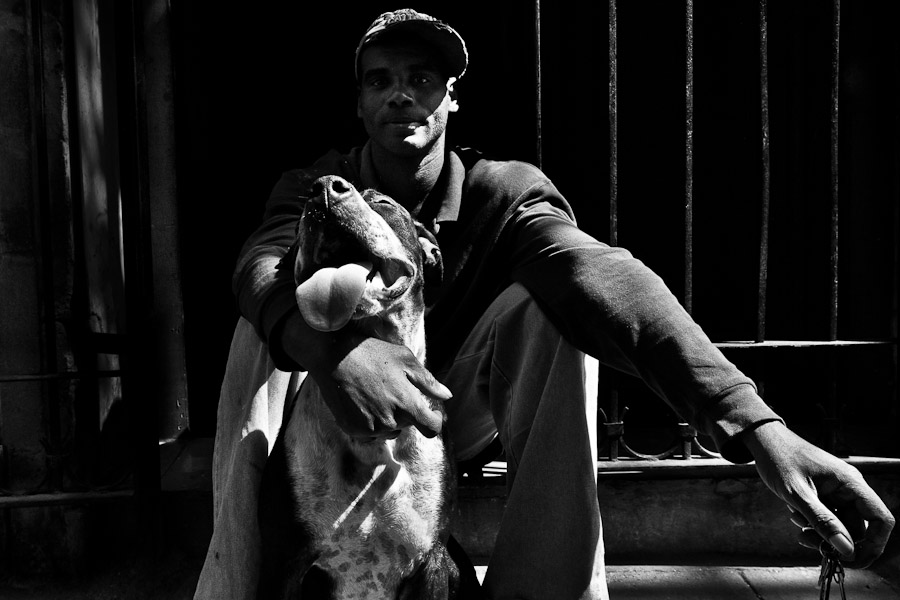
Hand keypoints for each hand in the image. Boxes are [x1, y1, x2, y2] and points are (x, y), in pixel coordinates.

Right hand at [279, 311, 451, 439]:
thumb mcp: (405, 359)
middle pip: (408, 426)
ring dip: (389, 419)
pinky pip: (370, 434)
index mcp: (408, 405)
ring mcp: (370, 429)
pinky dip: (371, 423)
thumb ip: (428, 381)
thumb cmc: (373, 353)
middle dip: (407, 412)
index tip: (431, 411)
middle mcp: (390, 422)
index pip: (432, 429)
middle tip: (394, 390)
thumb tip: (446, 396)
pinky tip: (364, 403)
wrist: (334, 356)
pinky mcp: (353, 430)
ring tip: (378, 395)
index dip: (434, 420)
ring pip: (389, 431)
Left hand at [742, 421, 894, 567]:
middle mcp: (849, 488)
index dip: (873, 545)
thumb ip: (822, 521)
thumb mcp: (798, 494)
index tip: (851, 561)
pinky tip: (795, 515)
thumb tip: (847, 549)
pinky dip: (813, 523)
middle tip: (808, 542)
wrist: (765, 442)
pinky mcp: (825, 494)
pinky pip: (828, 517)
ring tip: (797, 524)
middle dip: (835, 540)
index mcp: (851, 483)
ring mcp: (838, 491)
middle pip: (857, 528)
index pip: (880, 519)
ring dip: (820, 532)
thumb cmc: (780, 460)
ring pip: (840, 525)